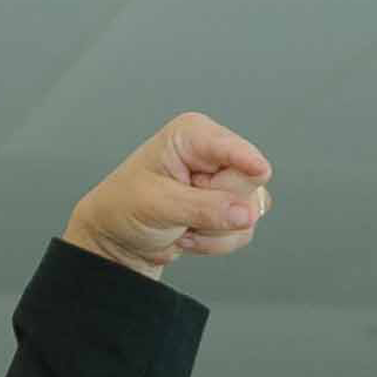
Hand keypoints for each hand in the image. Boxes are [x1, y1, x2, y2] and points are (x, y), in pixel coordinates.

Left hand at [63, 113, 272, 277]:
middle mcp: (214, 154)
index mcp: (193, 135)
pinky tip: (189, 231)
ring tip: (181, 221)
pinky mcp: (232, 209)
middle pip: (249, 183)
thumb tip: (245, 213)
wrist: (118, 240)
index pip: (236, 148)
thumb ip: (204, 207)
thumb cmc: (124, 208)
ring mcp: (225, 183)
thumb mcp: (158, 204)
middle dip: (218, 208)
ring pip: (250, 212)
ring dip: (214, 229)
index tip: (258, 172)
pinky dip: (214, 242)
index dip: (247, 162)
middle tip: (183, 209)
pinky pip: (243, 231)